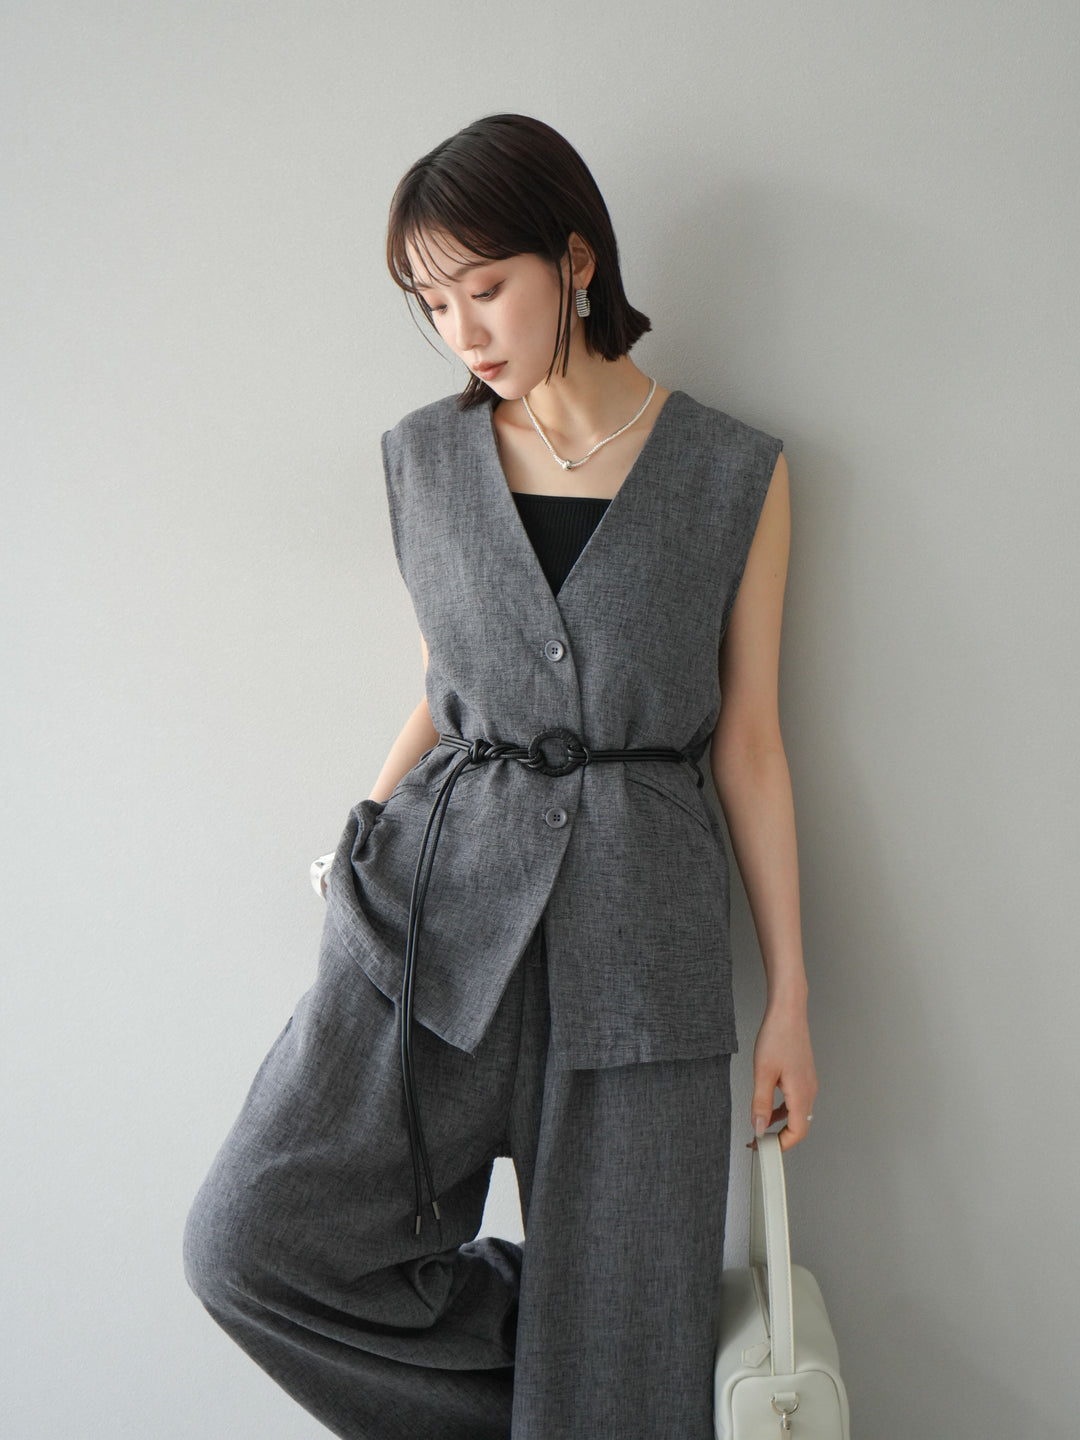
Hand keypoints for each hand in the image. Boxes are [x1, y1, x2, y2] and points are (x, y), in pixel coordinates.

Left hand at [749, 1000, 817, 1151]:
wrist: (788, 1011)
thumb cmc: (778, 1035)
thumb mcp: (762, 1073)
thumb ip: (761, 1104)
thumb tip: (759, 1127)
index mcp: (801, 1093)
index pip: (797, 1132)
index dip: (781, 1145)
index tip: (763, 1149)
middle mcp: (809, 1090)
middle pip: (799, 1126)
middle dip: (779, 1137)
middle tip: (758, 1141)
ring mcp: (808, 1083)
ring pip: (797, 1113)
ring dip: (780, 1123)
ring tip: (760, 1125)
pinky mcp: (803, 1075)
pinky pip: (795, 1101)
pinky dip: (782, 1109)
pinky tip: (768, 1105)